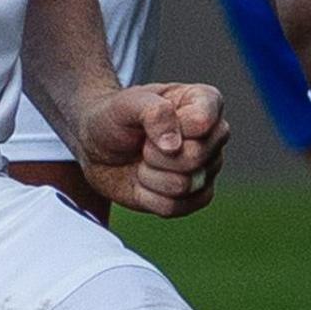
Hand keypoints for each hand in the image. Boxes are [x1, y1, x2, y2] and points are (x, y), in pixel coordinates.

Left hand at [77, 83, 225, 219]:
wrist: (97, 148)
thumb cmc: (115, 118)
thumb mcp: (126, 103)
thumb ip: (155, 113)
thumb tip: (174, 147)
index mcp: (205, 102)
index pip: (202, 122)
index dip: (170, 127)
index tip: (150, 120)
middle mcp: (213, 136)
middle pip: (195, 157)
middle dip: (155, 154)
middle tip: (143, 144)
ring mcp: (207, 168)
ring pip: (184, 185)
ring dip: (149, 176)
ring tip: (143, 161)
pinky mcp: (194, 197)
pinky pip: (175, 207)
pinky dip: (148, 197)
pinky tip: (143, 181)